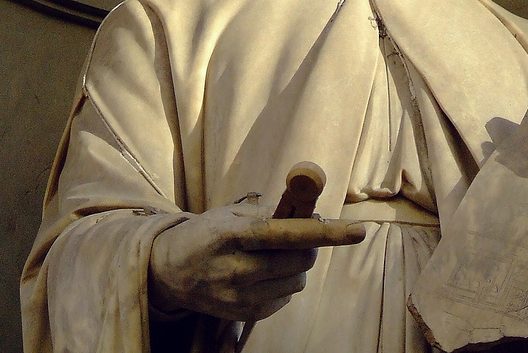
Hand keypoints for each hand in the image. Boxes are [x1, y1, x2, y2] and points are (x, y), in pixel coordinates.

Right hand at [148, 205, 365, 321]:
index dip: (326, 231)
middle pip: (301, 260)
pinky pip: (285, 298)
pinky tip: (262, 273)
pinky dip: (283, 283)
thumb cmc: (207, 233)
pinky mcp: (243, 316)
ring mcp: (239, 297)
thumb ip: (271, 213)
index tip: (358, 230)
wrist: (169, 271)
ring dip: (297, 265)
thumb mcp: (231, 214)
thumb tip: (312, 211)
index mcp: (233, 235)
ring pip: (297, 281)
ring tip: (272, 255)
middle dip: (309, 245)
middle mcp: (236, 269)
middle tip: (297, 234)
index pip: (288, 233)